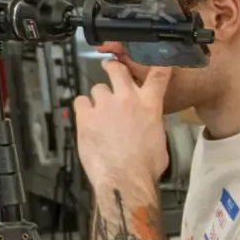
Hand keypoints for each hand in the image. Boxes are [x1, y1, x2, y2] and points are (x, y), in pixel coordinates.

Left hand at [71, 60, 170, 192]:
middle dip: (113, 68)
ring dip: (98, 98)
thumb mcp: (159, 140)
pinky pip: (80, 102)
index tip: (157, 61)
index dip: (158, 65)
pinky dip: (83, 108)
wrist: (126, 178)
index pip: (158, 76)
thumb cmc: (145, 166)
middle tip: (110, 69)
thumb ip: (151, 123)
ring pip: (97, 89)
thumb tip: (147, 122)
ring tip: (100, 113)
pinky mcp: (86, 115)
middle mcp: (127, 99)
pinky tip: (87, 119)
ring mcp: (104, 105)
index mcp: (150, 106)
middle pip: (117, 70)